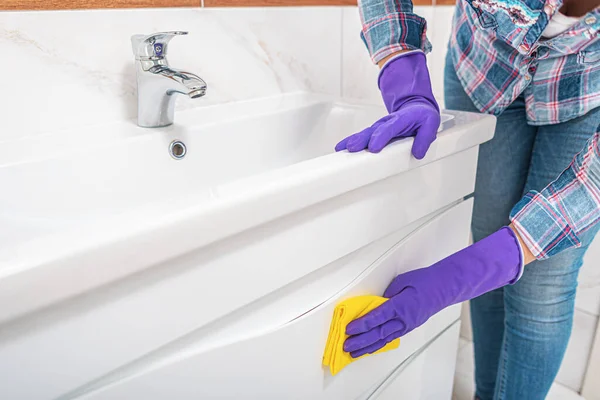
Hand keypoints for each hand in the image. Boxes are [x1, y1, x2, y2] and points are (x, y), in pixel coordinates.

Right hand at [335, 52, 439, 158]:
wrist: (416, 108)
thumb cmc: (421, 117)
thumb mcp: (431, 124)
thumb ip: (425, 138)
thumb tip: (418, 153)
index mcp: (401, 119)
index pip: (389, 129)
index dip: (380, 137)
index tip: (373, 148)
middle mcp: (387, 122)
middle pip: (372, 131)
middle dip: (361, 139)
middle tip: (352, 148)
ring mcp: (379, 127)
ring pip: (364, 134)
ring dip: (353, 141)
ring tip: (342, 149)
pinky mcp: (374, 132)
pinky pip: (362, 137)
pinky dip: (351, 142)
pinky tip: (341, 148)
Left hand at [343, 227, 523, 357]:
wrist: (444, 288)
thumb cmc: (425, 281)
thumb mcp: (402, 281)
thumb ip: (387, 294)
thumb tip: (375, 302)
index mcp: (401, 306)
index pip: (377, 317)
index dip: (362, 324)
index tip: (349, 328)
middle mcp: (404, 319)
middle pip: (378, 332)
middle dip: (361, 340)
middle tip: (346, 345)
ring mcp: (407, 325)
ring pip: (384, 339)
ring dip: (368, 347)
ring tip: (354, 353)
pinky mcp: (409, 327)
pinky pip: (391, 338)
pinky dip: (379, 344)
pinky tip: (370, 348)